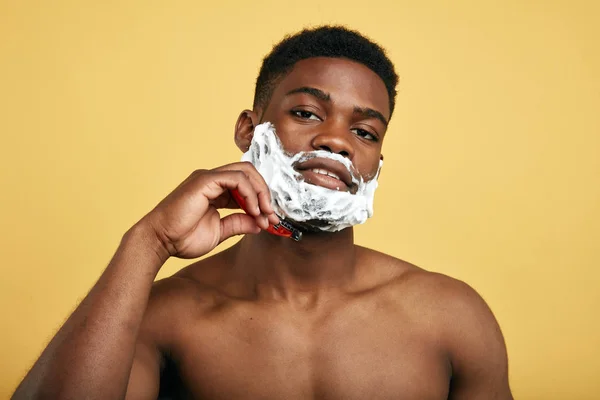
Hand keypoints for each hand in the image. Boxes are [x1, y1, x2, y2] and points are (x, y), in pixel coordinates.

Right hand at [139, 162, 278, 259]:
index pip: (247, 186)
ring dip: (261, 193)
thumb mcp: (220, 231)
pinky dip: (250, 193)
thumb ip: (239, 224)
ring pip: (246, 172)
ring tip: (265, 214)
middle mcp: (213, 181)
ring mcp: (208, 178)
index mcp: (216, 191)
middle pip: (250, 174)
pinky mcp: (204, 180)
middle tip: (272, 216)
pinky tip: (253, 210)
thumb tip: (259, 223)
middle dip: (266, 194)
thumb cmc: (182, 238)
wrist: (160, 241)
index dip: (262, 201)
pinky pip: (236, 178)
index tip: (271, 221)